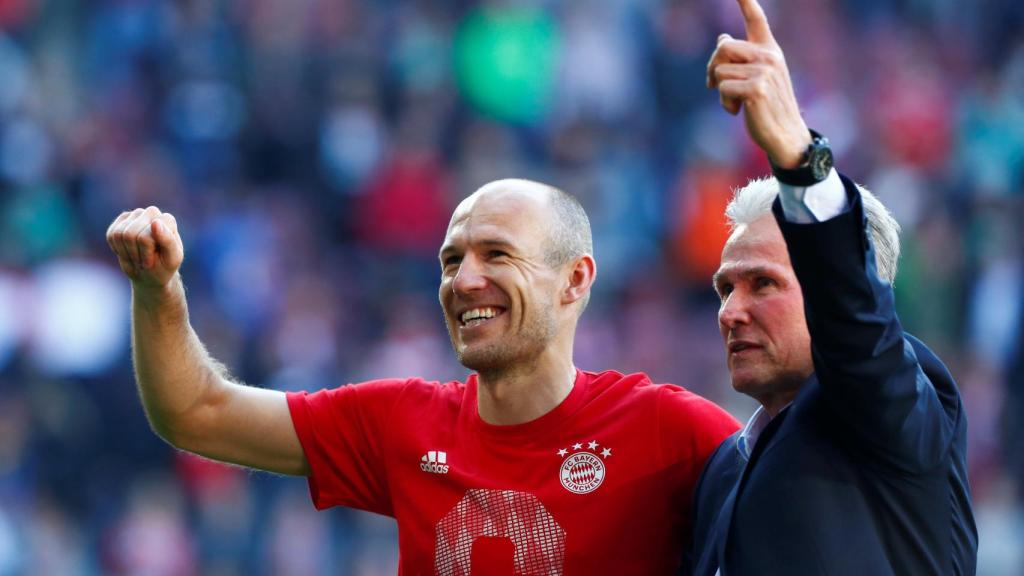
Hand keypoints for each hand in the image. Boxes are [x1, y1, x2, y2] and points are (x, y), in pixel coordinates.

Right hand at [106, 207, 183, 289]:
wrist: (151, 272)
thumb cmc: (164, 265)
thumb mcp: (171, 258)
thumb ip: (168, 240)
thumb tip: (155, 222)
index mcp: (167, 221)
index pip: (145, 237)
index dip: (145, 254)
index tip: (152, 263)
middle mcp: (152, 213)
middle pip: (130, 234)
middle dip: (134, 253)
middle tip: (143, 262)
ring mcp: (136, 214)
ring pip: (119, 234)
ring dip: (126, 252)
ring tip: (137, 257)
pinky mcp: (123, 219)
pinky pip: (111, 235)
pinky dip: (117, 248)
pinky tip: (129, 251)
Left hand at [707, 0, 810, 167]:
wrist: (786, 134)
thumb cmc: (768, 106)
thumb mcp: (756, 77)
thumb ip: (741, 58)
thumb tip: (722, 36)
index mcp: (770, 50)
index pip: (756, 20)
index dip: (746, 2)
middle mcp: (769, 56)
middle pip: (723, 46)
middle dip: (712, 66)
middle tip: (713, 86)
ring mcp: (764, 71)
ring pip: (719, 71)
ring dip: (720, 91)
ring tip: (737, 103)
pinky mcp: (756, 89)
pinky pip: (723, 88)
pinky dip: (725, 103)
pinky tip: (739, 111)